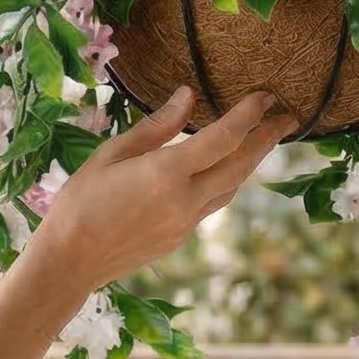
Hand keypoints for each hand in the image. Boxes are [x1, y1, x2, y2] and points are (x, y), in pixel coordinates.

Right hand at [39, 86, 296, 294]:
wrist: (70, 261)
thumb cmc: (79, 202)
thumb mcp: (111, 154)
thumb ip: (155, 127)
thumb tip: (188, 96)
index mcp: (165, 174)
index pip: (222, 138)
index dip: (248, 114)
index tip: (266, 96)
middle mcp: (184, 200)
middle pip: (240, 165)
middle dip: (267, 139)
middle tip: (287, 118)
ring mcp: (186, 222)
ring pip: (231, 187)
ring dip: (250, 162)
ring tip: (263, 140)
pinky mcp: (181, 237)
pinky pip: (212, 203)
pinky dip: (226, 181)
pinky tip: (223, 171)